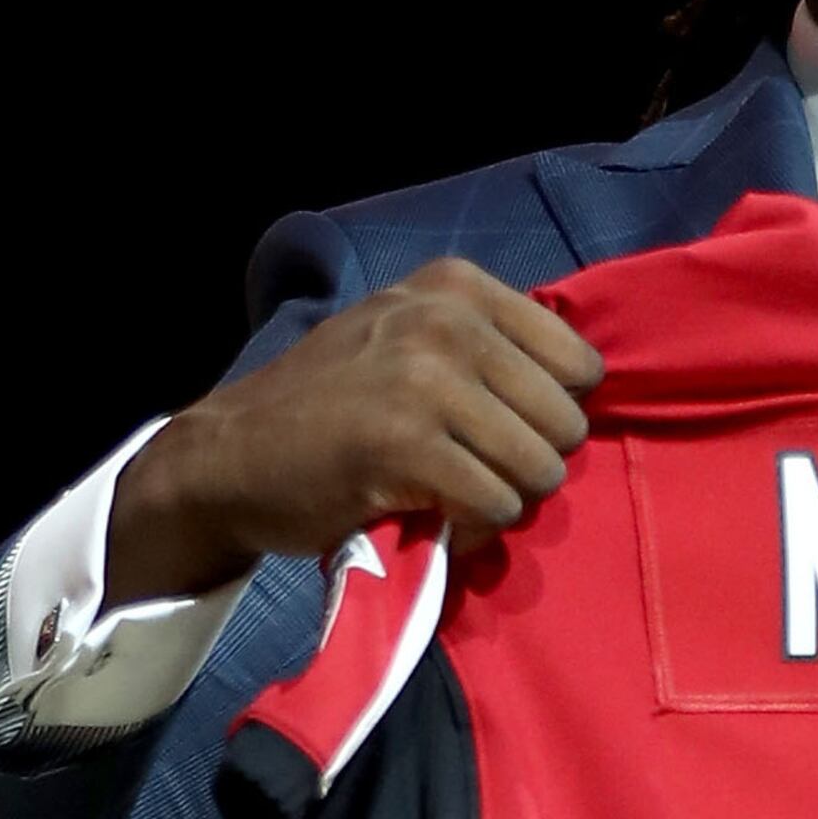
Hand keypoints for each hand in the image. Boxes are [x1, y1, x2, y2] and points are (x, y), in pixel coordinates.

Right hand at [106, 259, 605, 603]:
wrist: (228, 455)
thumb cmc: (333, 404)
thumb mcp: (409, 336)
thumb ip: (492, 347)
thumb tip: (589, 392)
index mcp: (456, 287)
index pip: (579, 363)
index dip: (549, 413)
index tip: (498, 430)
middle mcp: (445, 320)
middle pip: (566, 422)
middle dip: (529, 463)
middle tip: (472, 473)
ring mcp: (424, 380)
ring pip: (540, 469)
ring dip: (503, 501)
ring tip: (451, 497)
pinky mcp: (405, 445)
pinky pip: (497, 506)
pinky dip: (474, 531)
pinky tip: (434, 521)